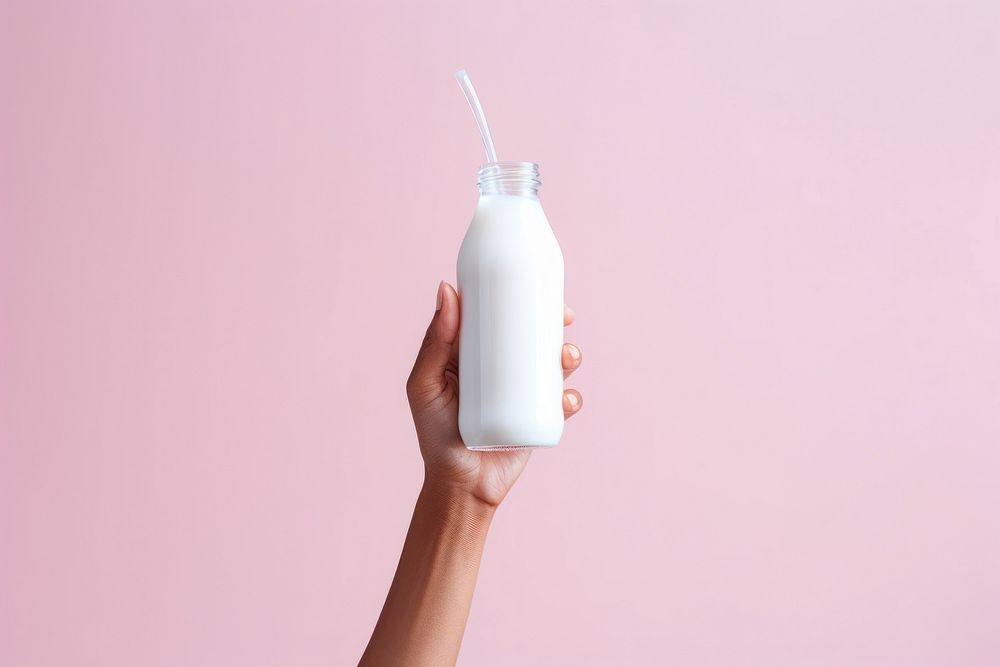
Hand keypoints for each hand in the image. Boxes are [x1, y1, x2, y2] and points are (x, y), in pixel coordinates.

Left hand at [406, 281, 583, 507]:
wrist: (461, 486)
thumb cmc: (435, 435)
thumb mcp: (426, 385)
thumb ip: (434, 342)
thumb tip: (447, 289)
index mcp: (475, 355)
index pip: (500, 317)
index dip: (521, 296)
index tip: (538, 284)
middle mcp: (501, 370)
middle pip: (534, 336)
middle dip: (556, 323)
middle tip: (564, 318)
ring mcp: (522, 395)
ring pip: (554, 365)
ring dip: (570, 354)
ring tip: (566, 359)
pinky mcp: (539, 420)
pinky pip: (563, 402)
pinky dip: (571, 397)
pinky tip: (566, 398)